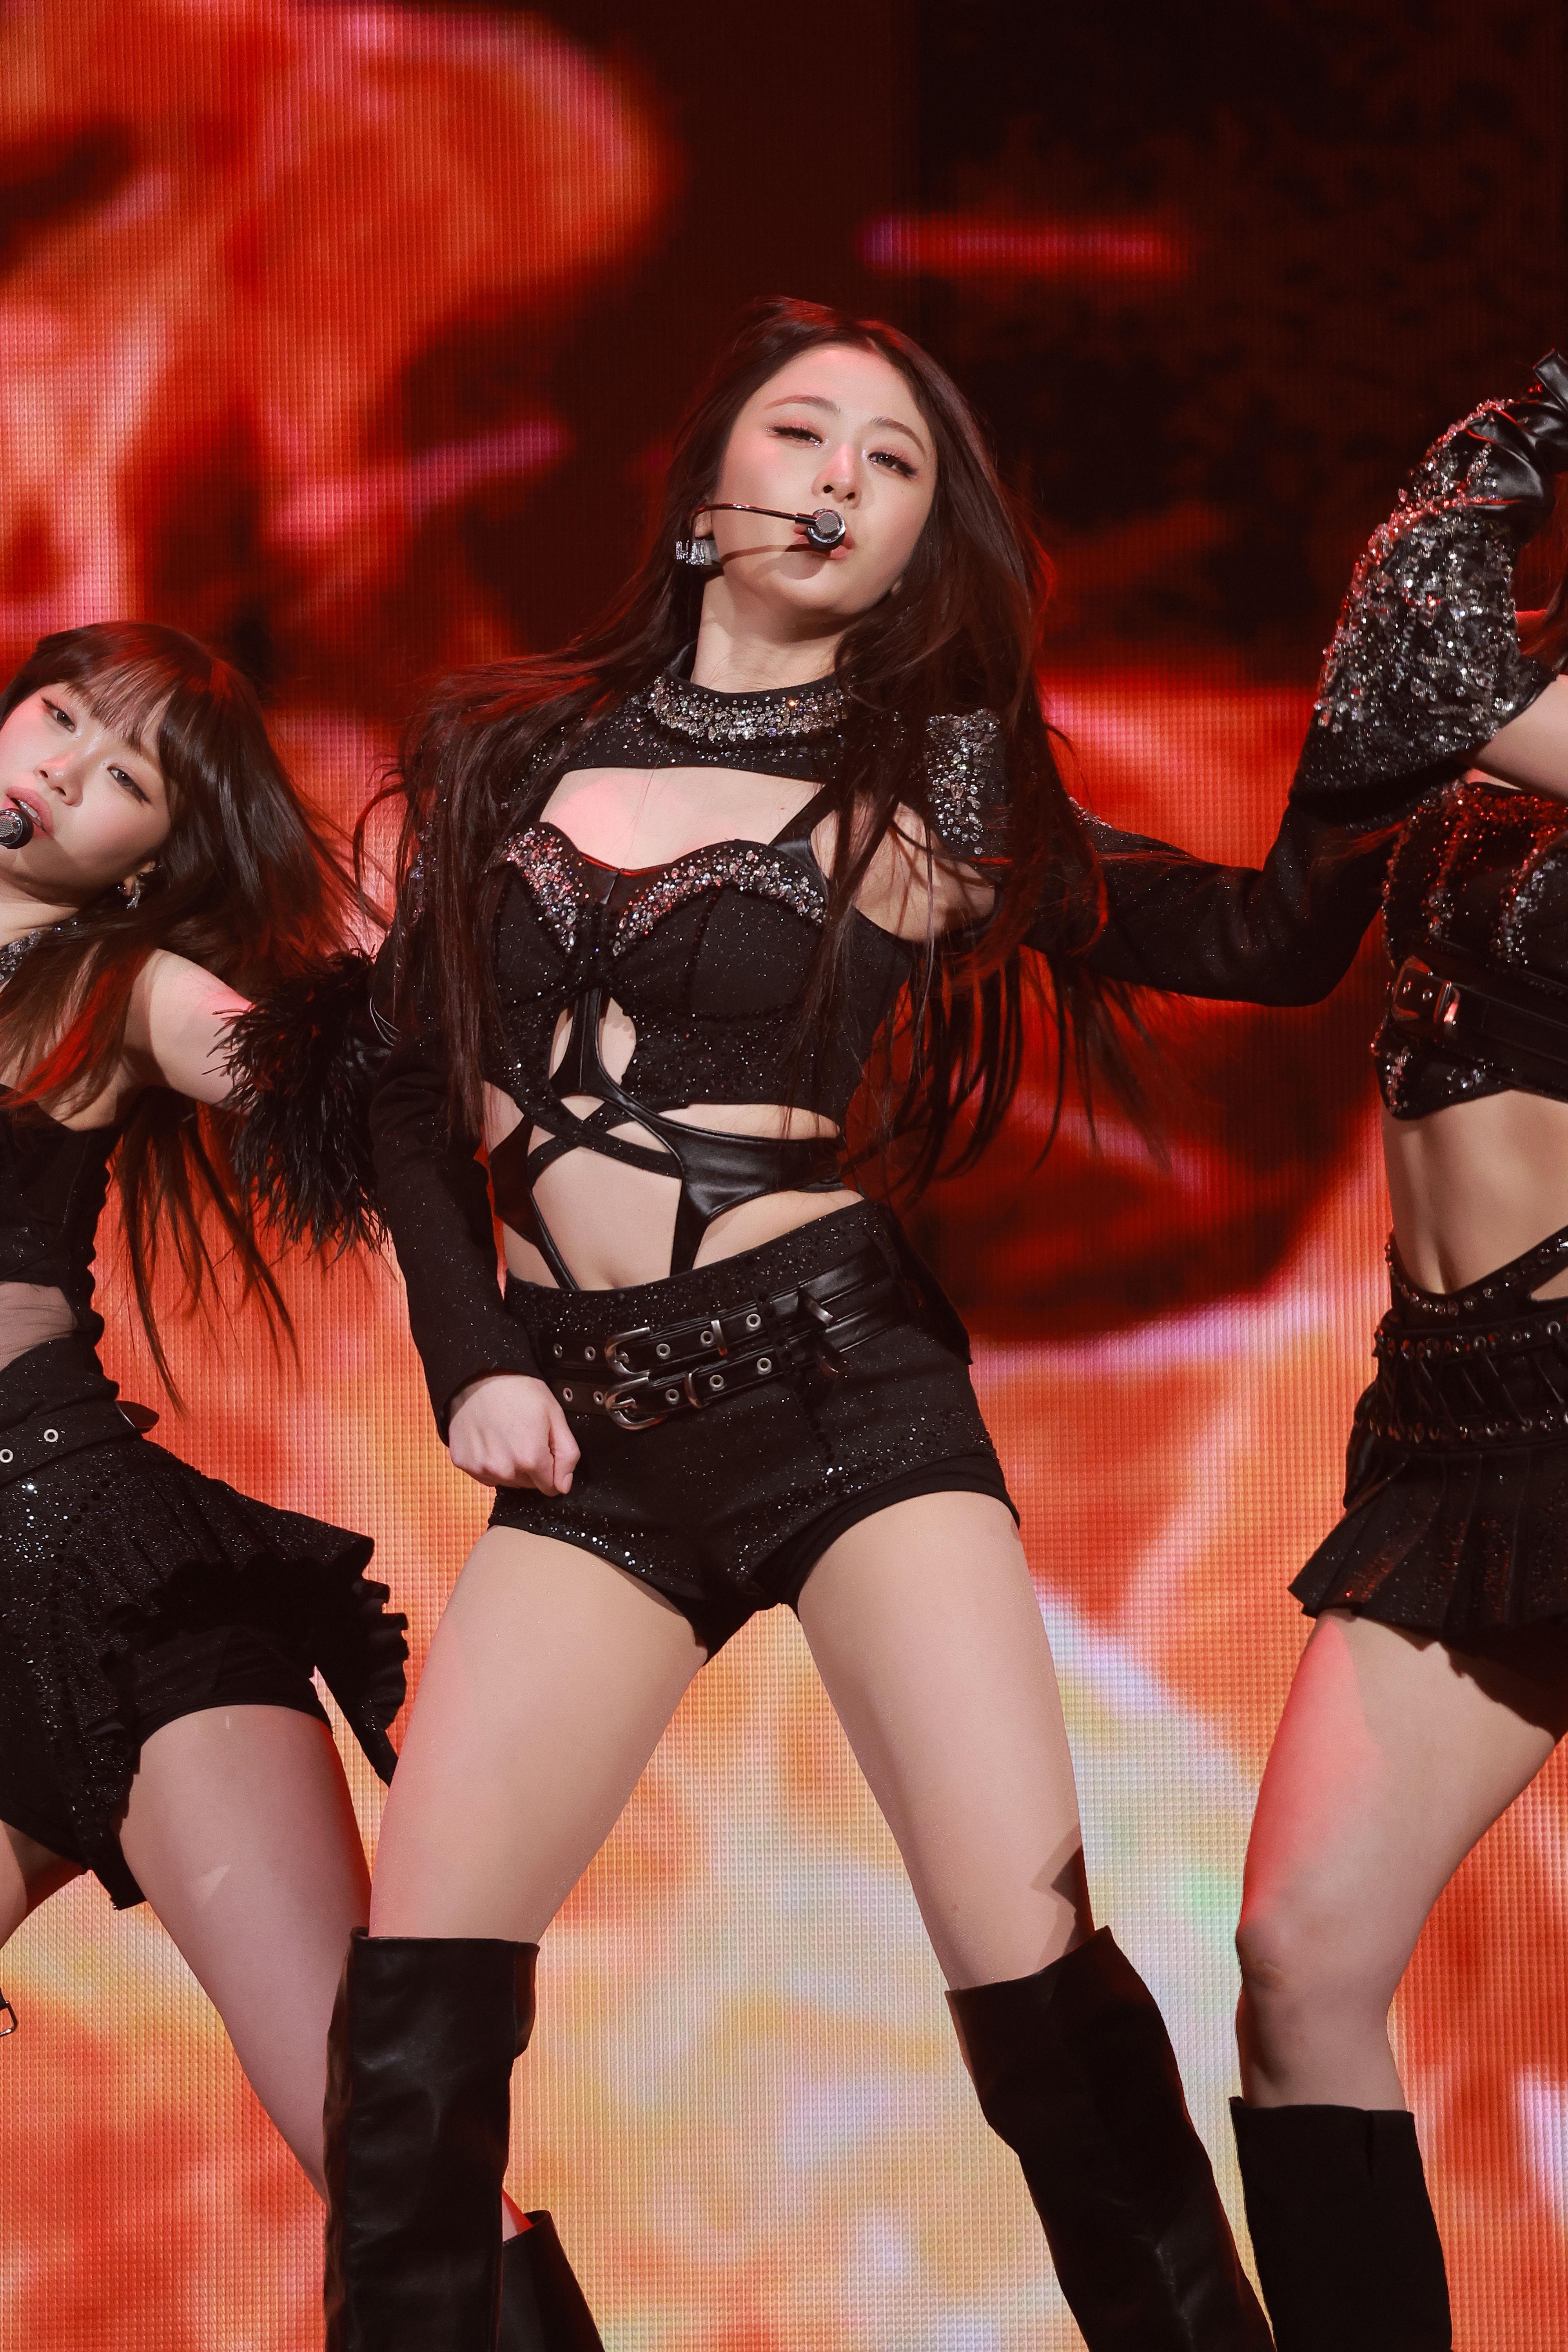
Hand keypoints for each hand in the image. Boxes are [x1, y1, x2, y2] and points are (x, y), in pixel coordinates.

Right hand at [446, 1373, 579, 1493]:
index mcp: (531, 1458)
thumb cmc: (518, 1390)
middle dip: (531, 1466)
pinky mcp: (464, 1463)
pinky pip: (485, 1475)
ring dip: (510, 1466)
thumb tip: (564, 1485)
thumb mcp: (555, 1414)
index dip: (552, 1470)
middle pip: (528, 1485)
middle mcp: (505, 1469)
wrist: (479, 1376)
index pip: (551, 1487)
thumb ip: (567, 1453)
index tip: (545, 1449)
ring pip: (507, 1481)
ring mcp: (482, 1467)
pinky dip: (490, 1462)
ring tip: (506, 1436)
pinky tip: (490, 1440)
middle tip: (525, 1436)